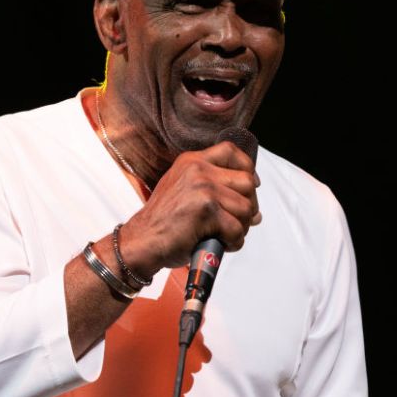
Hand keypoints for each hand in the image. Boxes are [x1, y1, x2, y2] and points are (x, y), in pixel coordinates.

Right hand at [118, 141, 260, 276]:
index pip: (232, 151)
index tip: (251, 185)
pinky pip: (237, 229)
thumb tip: (255, 212)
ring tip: (224, 236)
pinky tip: (219, 244)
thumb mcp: (183, 192)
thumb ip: (215, 192)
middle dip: (248, 206)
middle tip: (235, 222)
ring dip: (240, 228)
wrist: (141, 242)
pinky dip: (233, 243)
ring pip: (246, 208)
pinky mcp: (206, 211)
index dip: (248, 168)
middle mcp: (198, 170)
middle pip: (247, 182)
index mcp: (192, 161)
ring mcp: (202, 188)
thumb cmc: (163, 223)